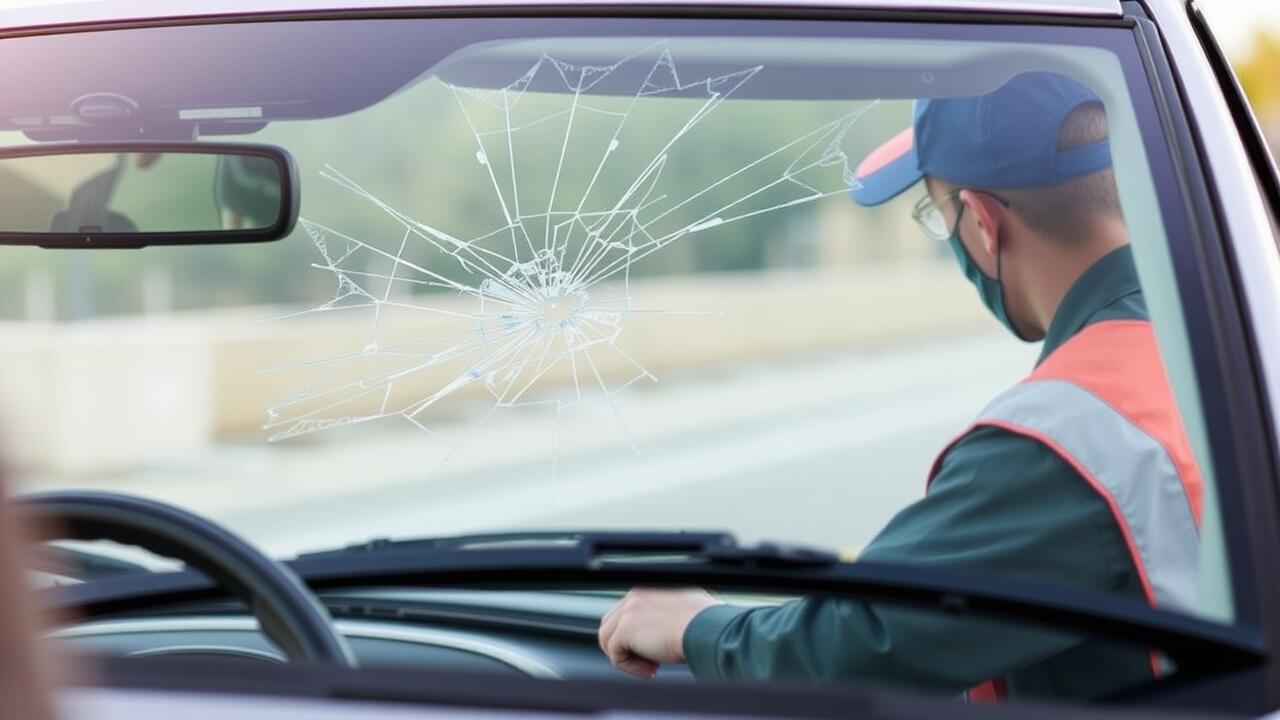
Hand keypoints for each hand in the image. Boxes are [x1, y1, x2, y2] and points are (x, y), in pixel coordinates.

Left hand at [597, 587, 720, 678]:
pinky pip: (614, 655)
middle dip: (625, 645)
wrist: (707, 630)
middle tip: (649, 660)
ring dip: (626, 657)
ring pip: (607, 638)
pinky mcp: (625, 629)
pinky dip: (630, 667)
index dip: (636, 634)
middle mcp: (636, 593)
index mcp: (649, 586)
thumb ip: (665, 612)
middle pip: (611, 622)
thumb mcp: (684, 609)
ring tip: (650, 667)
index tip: (654, 648)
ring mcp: (629, 609)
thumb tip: (660, 629)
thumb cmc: (706, 623)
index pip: (627, 610)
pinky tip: (652, 670)